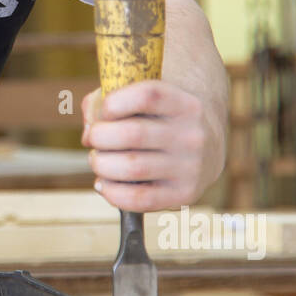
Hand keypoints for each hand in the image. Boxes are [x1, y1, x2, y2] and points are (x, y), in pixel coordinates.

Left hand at [80, 80, 224, 211]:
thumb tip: (87, 134)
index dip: (113, 103)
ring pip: (131, 168)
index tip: (105, 111)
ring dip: (101, 165)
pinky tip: (104, 184)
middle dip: (99, 137)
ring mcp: (191, 167)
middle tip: (94, 139)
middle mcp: (192, 135)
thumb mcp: (142, 100)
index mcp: (185, 104)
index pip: (146, 96)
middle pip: (132, 134)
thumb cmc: (160, 119)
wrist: (207, 146)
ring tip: (98, 161)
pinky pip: (139, 199)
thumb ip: (104, 103)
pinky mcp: (185, 194)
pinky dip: (111, 192)